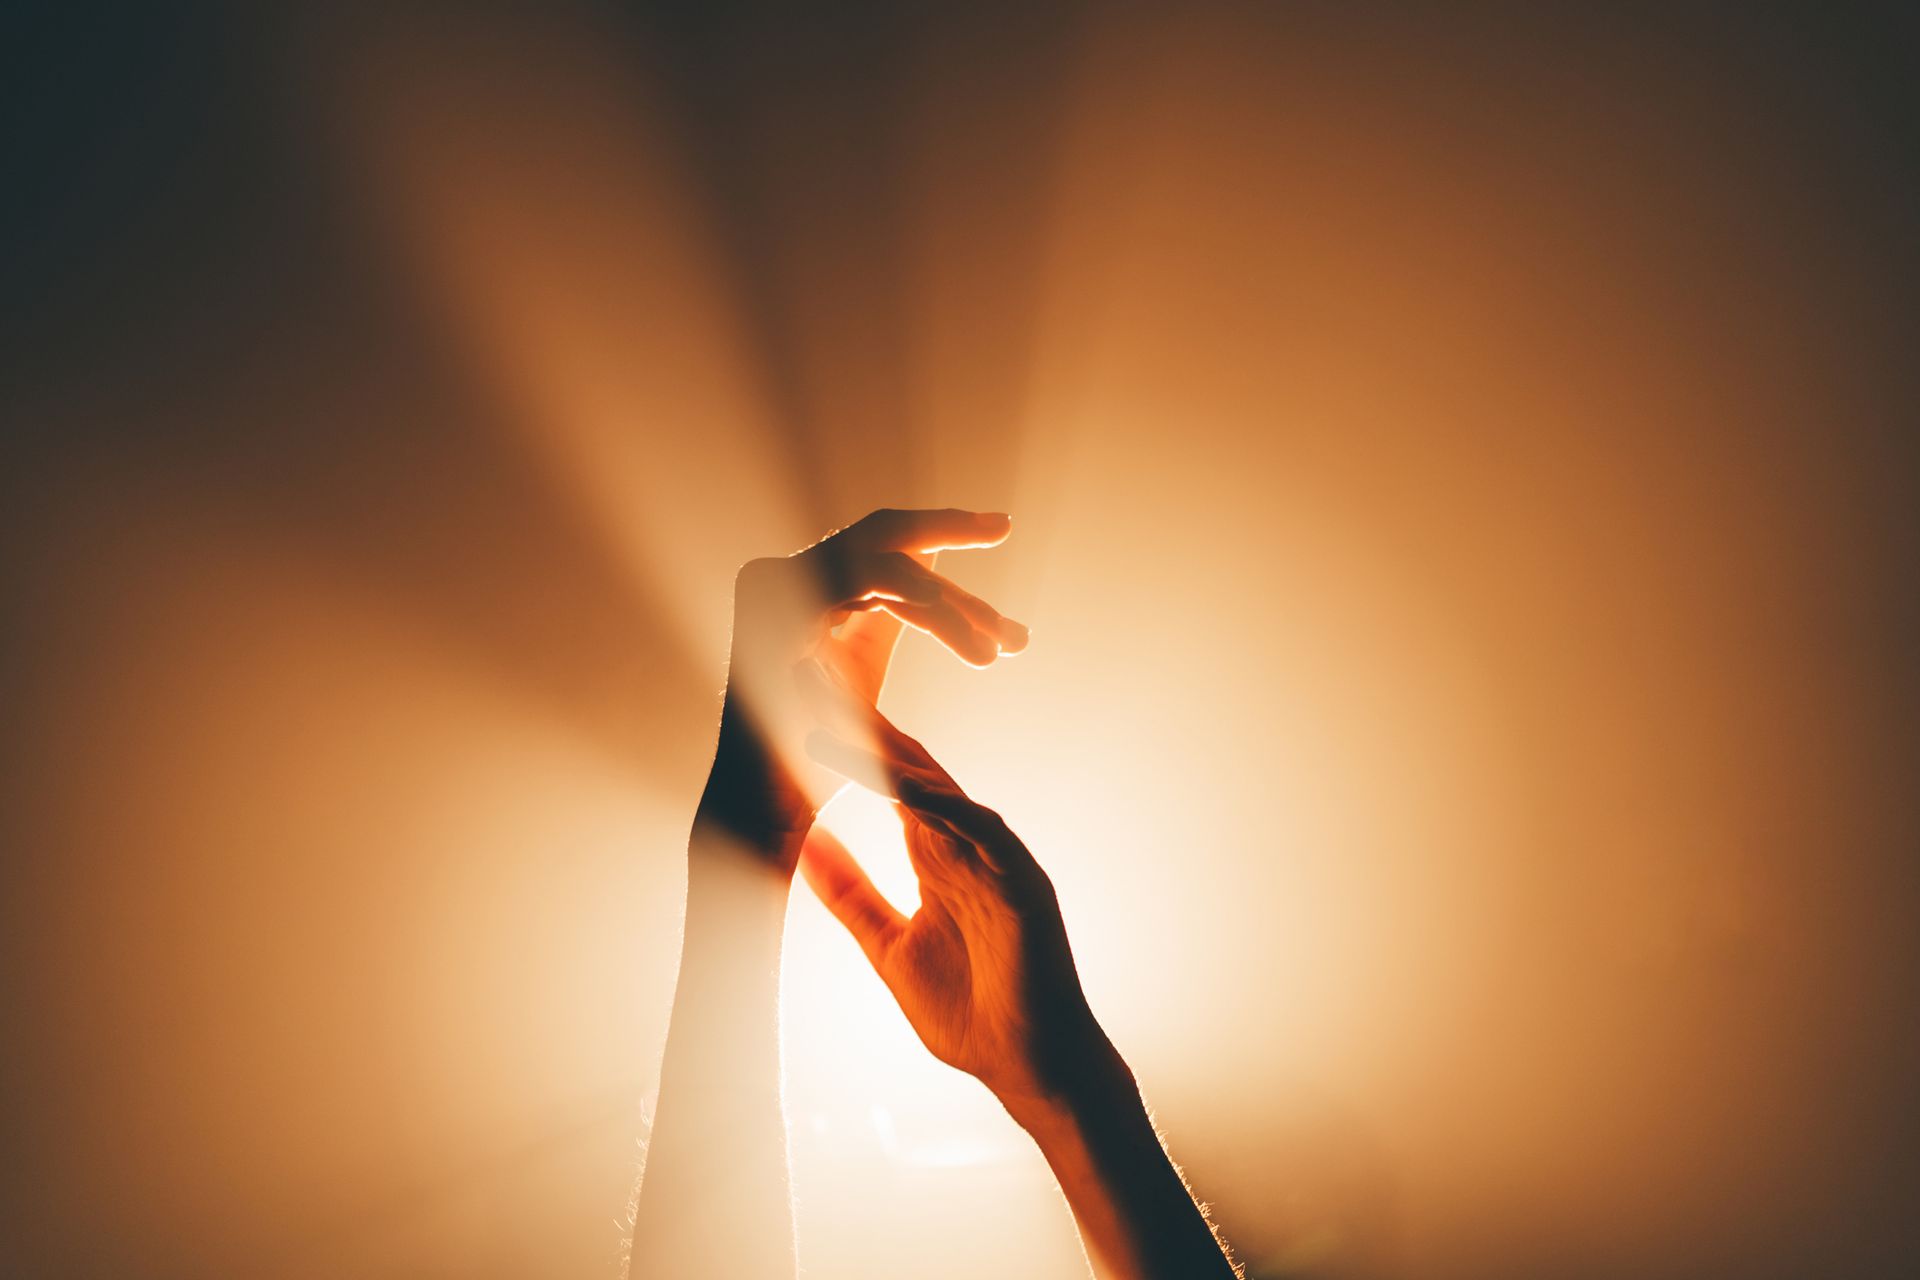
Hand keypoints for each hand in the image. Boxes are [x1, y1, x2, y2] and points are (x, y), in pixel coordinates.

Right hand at [695, 509, 1027, 864]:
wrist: (765, 808)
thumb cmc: (809, 756)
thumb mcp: (857, 675)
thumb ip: (884, 624)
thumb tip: (933, 583)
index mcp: (802, 591)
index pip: (881, 552)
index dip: (939, 550)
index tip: (998, 553)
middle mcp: (782, 578)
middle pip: (878, 534)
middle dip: (947, 525)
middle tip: (1002, 526)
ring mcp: (773, 587)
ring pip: (883, 562)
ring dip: (948, 601)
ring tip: (999, 638)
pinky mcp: (777, 607)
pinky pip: (860, 580)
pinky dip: (911, 593)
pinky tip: (953, 617)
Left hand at [800, 698, 1117, 1108]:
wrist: (1030, 1068)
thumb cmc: (973, 1014)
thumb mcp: (888, 948)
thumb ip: (852, 896)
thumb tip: (805, 848)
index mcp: (938, 854)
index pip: (887, 779)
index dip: (844, 739)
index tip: (798, 698)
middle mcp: (968, 842)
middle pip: (908, 763)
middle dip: (859, 719)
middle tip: (809, 665)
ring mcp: (996, 856)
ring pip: (936, 784)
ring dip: (885, 747)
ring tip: (834, 709)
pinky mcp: (1019, 879)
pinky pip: (973, 828)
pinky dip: (933, 801)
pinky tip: (894, 777)